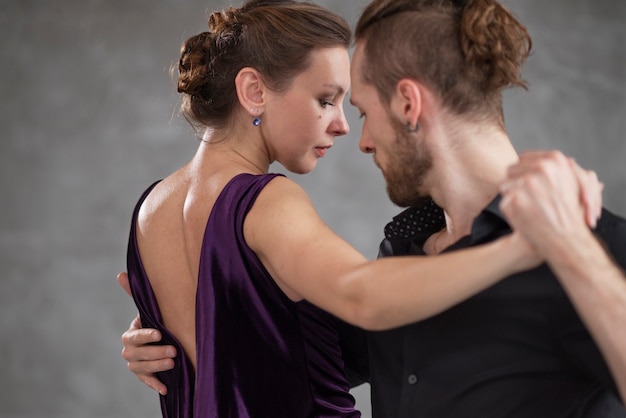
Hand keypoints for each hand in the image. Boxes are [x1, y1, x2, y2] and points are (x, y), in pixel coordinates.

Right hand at [118, 272, 175, 394]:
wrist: (165, 339)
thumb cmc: (157, 321)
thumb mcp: (150, 309)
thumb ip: (135, 293)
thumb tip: (120, 274)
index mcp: (131, 334)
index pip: (134, 337)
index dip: (146, 336)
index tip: (160, 333)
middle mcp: (130, 351)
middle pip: (137, 355)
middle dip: (155, 353)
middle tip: (174, 350)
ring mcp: (136, 365)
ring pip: (141, 368)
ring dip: (156, 367)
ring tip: (174, 363)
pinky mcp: (145, 376)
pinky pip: (147, 382)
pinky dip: (155, 385)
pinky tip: (166, 387)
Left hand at [499, 151, 601, 251]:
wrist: (567, 240)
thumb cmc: (572, 214)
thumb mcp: (576, 185)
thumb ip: (563, 169)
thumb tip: (566, 160)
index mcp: (555, 160)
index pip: (523, 158)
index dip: (523, 172)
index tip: (528, 183)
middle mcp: (540, 168)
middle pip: (511, 170)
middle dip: (516, 183)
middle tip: (529, 199)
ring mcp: (526, 183)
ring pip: (505, 184)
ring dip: (512, 196)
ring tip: (530, 209)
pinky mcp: (515, 199)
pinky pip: (503, 200)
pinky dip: (510, 210)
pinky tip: (525, 217)